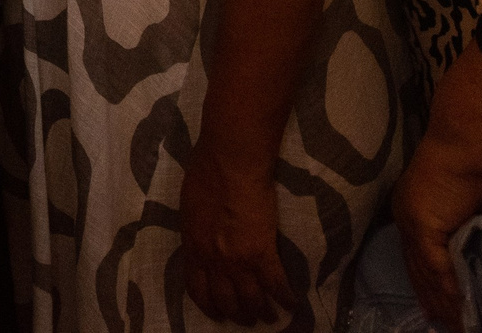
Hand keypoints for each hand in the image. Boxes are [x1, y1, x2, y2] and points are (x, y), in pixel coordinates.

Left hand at [178, 148, 296, 324]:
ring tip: (269, 317)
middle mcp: (214, 261)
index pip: (197, 288)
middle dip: (237, 314)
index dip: (208, 305)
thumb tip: (202, 238)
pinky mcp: (263, 253)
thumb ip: (196, 230)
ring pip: (250, 299)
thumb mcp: (190, 208)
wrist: (230, 163)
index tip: (217, 313)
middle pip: (225, 300)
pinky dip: (285, 298)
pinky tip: (292, 304)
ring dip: (261, 312)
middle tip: (247, 319)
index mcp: (193, 248)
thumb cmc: (205, 174)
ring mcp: (238, 260)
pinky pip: (276, 285)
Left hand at [392, 131, 481, 328]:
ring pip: (425, 272)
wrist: (468, 145)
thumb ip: (470, 225)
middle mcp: (405, 216)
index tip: (433, 301)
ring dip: (440, 301)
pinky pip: (436, 268)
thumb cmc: (475, 165)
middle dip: (428, 297)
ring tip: (453, 324)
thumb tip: (477, 245)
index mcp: (413, 207)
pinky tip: (456, 310)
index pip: (415, 252)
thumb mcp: (473, 202)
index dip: (424, 278)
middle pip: (415, 267)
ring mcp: (411, 222)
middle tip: (440, 323)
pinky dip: (447, 291)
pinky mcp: (423, 228)